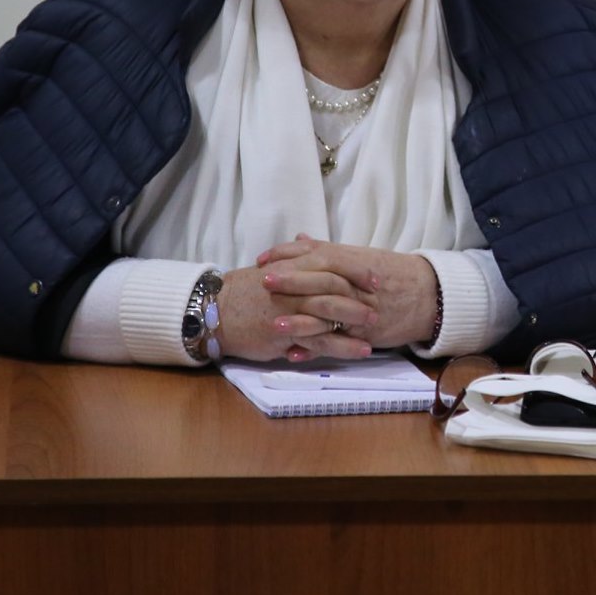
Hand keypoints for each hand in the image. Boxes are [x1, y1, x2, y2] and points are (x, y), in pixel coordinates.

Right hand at [211, 262, 379, 363]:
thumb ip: (295, 260)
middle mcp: (293, 286)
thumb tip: (309, 243)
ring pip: (330, 313)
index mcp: (292, 268)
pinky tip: (361, 351)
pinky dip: (343, 346)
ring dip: (356, 320)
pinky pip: (320, 340)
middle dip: (360, 293)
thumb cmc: (246, 293)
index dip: (355, 269)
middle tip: (381, 300)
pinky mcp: (285, 333)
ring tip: (376, 327)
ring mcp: (290, 309)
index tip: (374, 277)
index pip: (330, 262)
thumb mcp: (271, 271)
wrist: (215, 312)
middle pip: (334, 285)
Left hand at [255, 235, 441, 352]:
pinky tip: (294, 353)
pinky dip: (315, 348)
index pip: (317, 253)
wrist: (429, 295)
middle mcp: (355, 283)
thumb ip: (328, 251)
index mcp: (352, 261)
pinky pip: (338, 342)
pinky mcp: (366, 333)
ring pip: (328, 313)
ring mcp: (361, 308)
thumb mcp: (361, 257)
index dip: (288, 256)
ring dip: (300, 320)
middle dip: (291, 281)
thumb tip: (299, 239)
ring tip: (275, 324)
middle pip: (321, 279)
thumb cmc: (393, 275)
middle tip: (263, 282)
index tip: (263, 260)